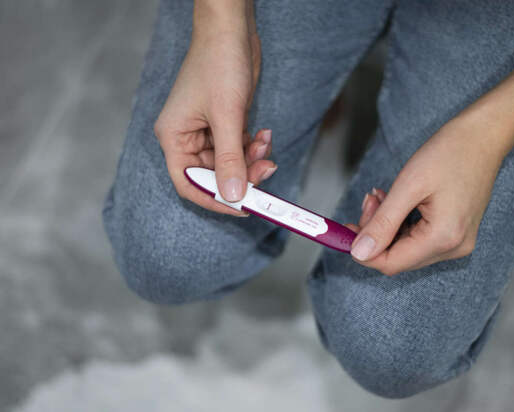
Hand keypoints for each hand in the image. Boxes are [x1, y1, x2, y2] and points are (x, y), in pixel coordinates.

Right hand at [154, 0, 272, 215]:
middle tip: (266, 170)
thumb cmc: (219, 64)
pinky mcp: (224, 123)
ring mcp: (207, 131)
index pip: (189, 183)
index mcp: (174, 137)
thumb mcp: (226, 116)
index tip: (242, 207)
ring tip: (264, 142)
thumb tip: (233, 196)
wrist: (232, 30)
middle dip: (242, 175)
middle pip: (214, 175)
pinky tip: (264, 133)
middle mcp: (187, 137)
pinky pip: (239, 147)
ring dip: (252, 159)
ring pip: (231, 162)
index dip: (215, 199)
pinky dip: (254, 146)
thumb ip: (230, 159)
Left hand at [348, 114, 507, 274]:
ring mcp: (456, 242)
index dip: (363, 251)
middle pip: (397, 257)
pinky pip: (418, 239)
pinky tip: (394, 201)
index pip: (391, 263)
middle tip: (368, 200)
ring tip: (380, 195)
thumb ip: (382, 222)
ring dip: (386, 226)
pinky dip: (400, 223)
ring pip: (405, 248)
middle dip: (375, 233)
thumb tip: (358, 252)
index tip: (345, 229)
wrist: (483, 137)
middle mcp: (453, 248)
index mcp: (444, 239)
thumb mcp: (408, 185)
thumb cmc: (450, 153)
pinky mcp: (455, 233)